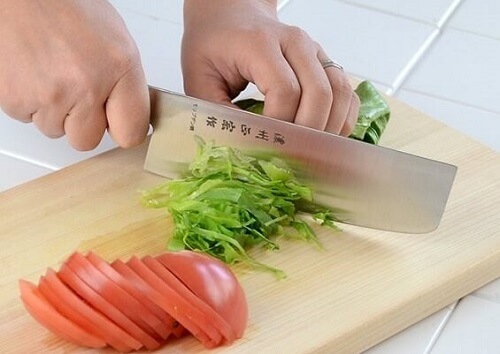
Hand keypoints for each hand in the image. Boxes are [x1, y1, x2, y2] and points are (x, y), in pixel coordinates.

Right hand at [0, 0, 149, 149]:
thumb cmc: (65, 6)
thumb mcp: (114, 38)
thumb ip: (124, 81)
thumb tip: (128, 111)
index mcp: (118, 67)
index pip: (131, 132)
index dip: (123, 129)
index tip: (118, 123)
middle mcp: (86, 86)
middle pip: (87, 140)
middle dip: (82, 123)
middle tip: (76, 94)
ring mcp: (50, 96)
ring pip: (55, 130)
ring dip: (54, 110)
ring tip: (51, 73)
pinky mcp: (16, 99)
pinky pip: (27, 117)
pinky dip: (29, 101)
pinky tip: (32, 73)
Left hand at [181, 0, 358, 135]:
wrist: (230, 15)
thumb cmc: (212, 45)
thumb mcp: (199, 79)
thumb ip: (217, 113)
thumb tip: (246, 147)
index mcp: (259, 43)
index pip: (285, 91)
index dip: (280, 125)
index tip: (266, 144)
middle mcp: (294, 42)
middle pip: (319, 93)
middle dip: (308, 133)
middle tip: (292, 157)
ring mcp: (314, 50)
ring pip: (339, 92)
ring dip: (329, 128)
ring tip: (310, 151)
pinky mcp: (324, 61)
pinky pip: (346, 91)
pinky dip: (342, 117)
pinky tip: (325, 136)